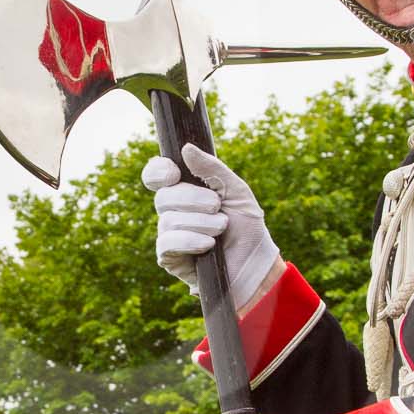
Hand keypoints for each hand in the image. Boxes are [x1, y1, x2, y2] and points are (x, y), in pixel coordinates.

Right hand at [142, 144, 281, 307]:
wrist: (256, 264)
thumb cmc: (247, 227)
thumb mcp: (236, 192)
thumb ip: (212, 169)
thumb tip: (186, 148)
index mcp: (185, 190)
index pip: (157, 175)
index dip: (159, 171)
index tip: (174, 173)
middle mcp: (173, 211)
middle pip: (163, 196)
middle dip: (192, 199)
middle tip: (217, 206)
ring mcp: (169, 234)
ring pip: (168, 220)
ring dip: (200, 222)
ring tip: (222, 228)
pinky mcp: (170, 258)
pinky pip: (167, 243)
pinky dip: (190, 240)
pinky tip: (209, 245)